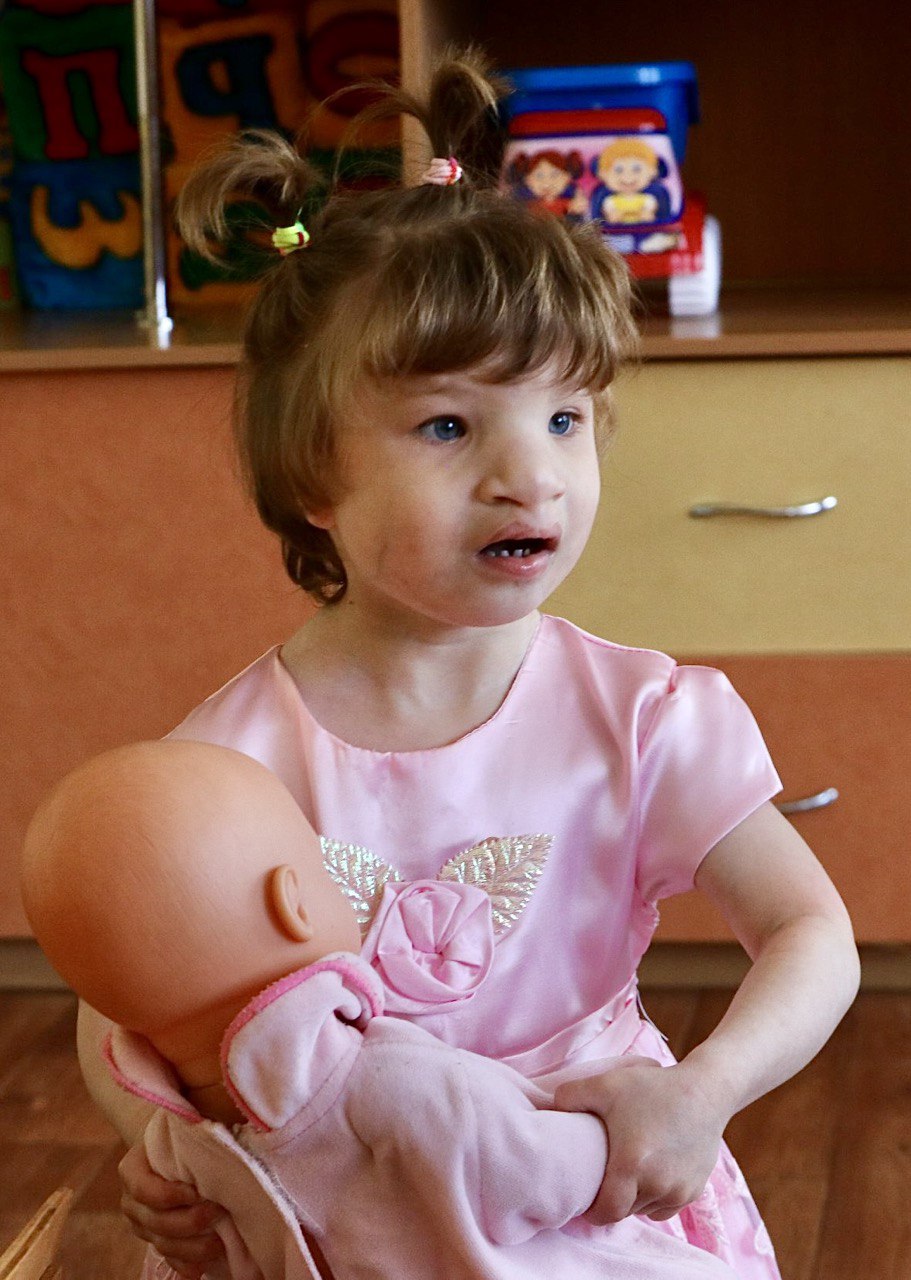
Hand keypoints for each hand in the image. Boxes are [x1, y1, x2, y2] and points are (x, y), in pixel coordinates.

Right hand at [119, 1142, 226, 1279]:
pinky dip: (185, 1265)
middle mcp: (131, 1201)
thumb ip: (191, 1137)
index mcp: (132, 1169)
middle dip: (189, 1222)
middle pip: (155, 1221)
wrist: (170, 1147)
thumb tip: (219, 1147)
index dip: (171, 1195)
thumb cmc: (180, 1134)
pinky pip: (167, 1259)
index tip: (199, 1192)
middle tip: (219, 1212)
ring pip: (162, 1244)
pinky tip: (201, 1269)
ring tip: (219, 1242)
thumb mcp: (180, 1128)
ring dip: (192, 1248)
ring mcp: (141, 1224)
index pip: (144, 1189)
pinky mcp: (154, 1240)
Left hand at [554, 1056, 726, 1224]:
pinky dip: (655, 1196)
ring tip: (627, 1171)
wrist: (706, 1091)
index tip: (583, 1199)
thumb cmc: (653, 1087)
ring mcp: (679, 1191)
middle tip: (603, 1178)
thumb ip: (570, 1096)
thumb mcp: (605, 1084)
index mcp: (632, 1166)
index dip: (591, 1211)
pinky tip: (650, 1170)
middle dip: (612, 1200)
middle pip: (625, 1211)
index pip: (606, 1213)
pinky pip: (666, 1206)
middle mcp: (657, 1185)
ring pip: (646, 1210)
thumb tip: (550, 1108)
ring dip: (634, 1199)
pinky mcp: (694, 1190)